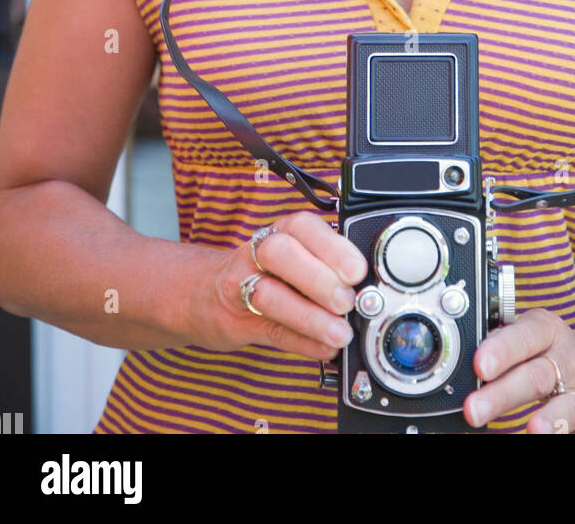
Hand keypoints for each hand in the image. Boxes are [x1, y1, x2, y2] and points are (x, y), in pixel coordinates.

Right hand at [196, 210, 369, 360]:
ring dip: (310, 316)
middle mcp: (258, 252)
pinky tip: (325, 349)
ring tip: (340, 333)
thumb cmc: (268, 272)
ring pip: (270, 295)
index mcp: (280, 231)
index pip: (302, 225)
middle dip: (317, 278)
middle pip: (280, 254)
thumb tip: (368, 287)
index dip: (331, 247)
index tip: (357, 270)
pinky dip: (302, 342)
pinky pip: (270, 332)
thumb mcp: (295, 256)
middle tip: (346, 301)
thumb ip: (326, 265)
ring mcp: (242, 285)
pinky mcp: (238, 321)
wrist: (206, 293)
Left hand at [463, 308, 574, 433]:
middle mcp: (570, 361)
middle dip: (503, 395)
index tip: (480, 364)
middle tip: (473, 409)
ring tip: (532, 429)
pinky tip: (544, 439)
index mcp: (550, 332)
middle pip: (536, 377)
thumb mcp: (540, 333)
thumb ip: (507, 341)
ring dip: (549, 421)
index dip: (503, 349)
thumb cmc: (564, 350)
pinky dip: (564, 437)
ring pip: (566, 409)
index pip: (526, 336)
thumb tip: (468, 355)